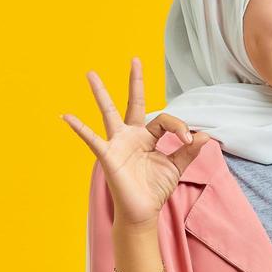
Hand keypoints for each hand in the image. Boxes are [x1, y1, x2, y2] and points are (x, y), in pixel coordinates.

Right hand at [61, 56, 208, 228]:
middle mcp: (131, 136)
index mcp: (148, 137)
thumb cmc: (155, 189)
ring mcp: (118, 143)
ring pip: (109, 113)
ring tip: (91, 74)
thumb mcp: (176, 167)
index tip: (189, 140)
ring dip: (100, 93)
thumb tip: (205, 135)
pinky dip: (79, 128)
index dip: (179, 127)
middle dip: (135, 82)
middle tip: (135, 59)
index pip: (164, 120)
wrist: (143, 212)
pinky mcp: (108, 155)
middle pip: (134, 103)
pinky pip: (91, 139)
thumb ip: (188, 150)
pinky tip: (66, 116)